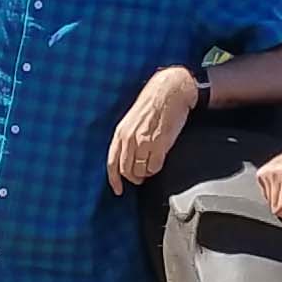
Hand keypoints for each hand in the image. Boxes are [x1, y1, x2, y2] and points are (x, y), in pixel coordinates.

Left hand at [107, 66, 204, 190]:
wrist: (169, 91)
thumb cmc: (153, 103)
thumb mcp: (132, 119)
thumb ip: (127, 137)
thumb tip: (126, 157)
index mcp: (120, 132)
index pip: (112, 163)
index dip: (114, 180)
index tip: (118, 190)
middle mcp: (130, 138)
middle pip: (126, 171)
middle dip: (133, 178)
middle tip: (140, 178)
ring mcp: (144, 142)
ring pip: (140, 171)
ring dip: (145, 174)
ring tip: (150, 167)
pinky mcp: (160, 143)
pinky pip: (154, 167)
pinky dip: (156, 169)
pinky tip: (158, 162)